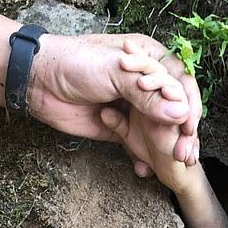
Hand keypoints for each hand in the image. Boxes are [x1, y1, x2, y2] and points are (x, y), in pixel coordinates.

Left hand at [29, 34, 201, 164]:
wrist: (38, 81)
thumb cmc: (75, 64)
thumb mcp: (114, 74)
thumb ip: (147, 96)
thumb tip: (179, 114)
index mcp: (150, 58)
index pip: (181, 81)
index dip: (189, 104)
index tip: (189, 126)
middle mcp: (146, 83)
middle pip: (175, 107)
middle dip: (181, 132)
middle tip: (183, 153)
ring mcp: (134, 105)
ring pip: (159, 128)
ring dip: (166, 148)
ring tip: (172, 166)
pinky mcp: (121, 126)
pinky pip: (138, 143)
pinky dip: (143, 157)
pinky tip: (145, 169)